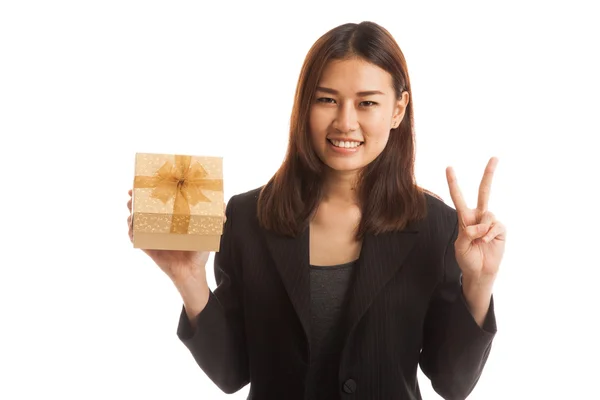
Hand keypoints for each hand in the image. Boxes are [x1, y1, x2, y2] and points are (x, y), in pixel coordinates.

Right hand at [127, 189, 225, 281]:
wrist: (192, 271)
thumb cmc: (199, 252)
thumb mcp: (208, 232)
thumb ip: (215, 219)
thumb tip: (223, 204)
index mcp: (171, 220)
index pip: (159, 203)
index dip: (151, 193)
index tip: (146, 183)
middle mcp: (159, 226)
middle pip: (142, 209)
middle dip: (135, 200)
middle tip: (132, 193)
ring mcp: (152, 236)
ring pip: (135, 221)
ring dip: (131, 213)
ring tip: (131, 207)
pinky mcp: (147, 247)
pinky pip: (135, 238)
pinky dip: (131, 230)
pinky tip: (132, 225)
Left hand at [446, 157, 505, 283]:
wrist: (480, 271)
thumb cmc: (467, 258)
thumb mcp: (460, 245)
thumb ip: (468, 232)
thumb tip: (481, 225)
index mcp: (464, 217)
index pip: (458, 197)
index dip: (453, 183)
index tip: (449, 167)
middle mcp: (479, 216)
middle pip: (484, 191)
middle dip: (489, 174)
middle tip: (495, 157)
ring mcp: (491, 222)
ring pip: (488, 215)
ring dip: (482, 229)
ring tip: (479, 241)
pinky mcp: (501, 229)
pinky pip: (495, 226)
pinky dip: (489, 235)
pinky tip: (486, 242)